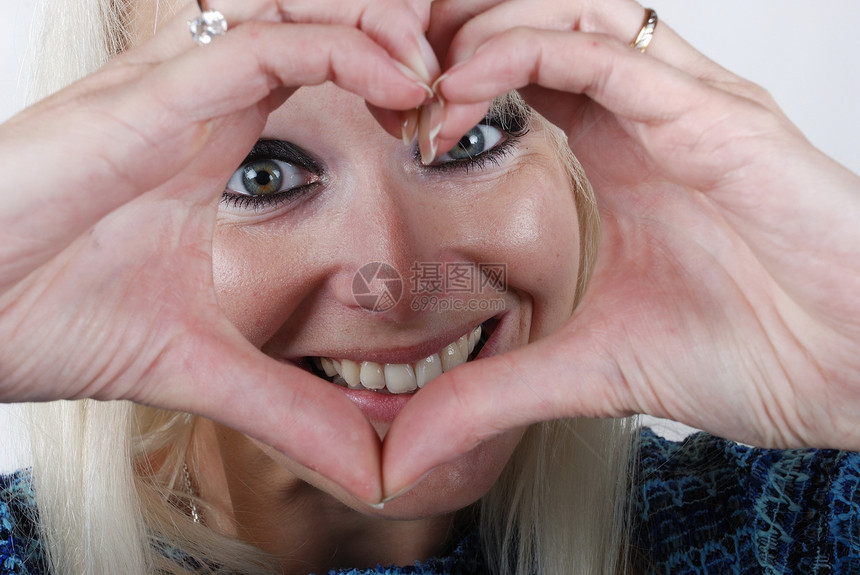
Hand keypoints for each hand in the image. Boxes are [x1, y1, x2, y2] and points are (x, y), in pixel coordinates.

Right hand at [0, 0, 437, 503]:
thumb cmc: (45, 315)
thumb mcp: (200, 365)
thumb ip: (288, 404)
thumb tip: (369, 466)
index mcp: (213, 139)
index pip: (318, 66)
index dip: (388, 80)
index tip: (440, 127)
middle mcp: (200, 99)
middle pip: (319, 19)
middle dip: (396, 36)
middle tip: (457, 83)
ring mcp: (174, 89)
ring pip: (298, 9)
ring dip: (381, 27)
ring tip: (437, 73)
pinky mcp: (147, 97)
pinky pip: (259, 44)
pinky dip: (339, 49)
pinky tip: (399, 84)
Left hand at [382, 0, 859, 496]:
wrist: (856, 372)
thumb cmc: (751, 352)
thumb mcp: (585, 370)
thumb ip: (493, 392)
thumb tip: (406, 451)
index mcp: (613, 158)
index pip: (515, 78)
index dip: (442, 84)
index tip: (384, 123)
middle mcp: (642, 118)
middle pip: (530, 26)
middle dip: (448, 34)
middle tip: (376, 71)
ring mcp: (679, 107)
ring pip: (563, 17)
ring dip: (477, 32)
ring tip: (412, 78)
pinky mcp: (714, 117)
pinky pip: (608, 55)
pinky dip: (526, 53)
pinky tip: (465, 86)